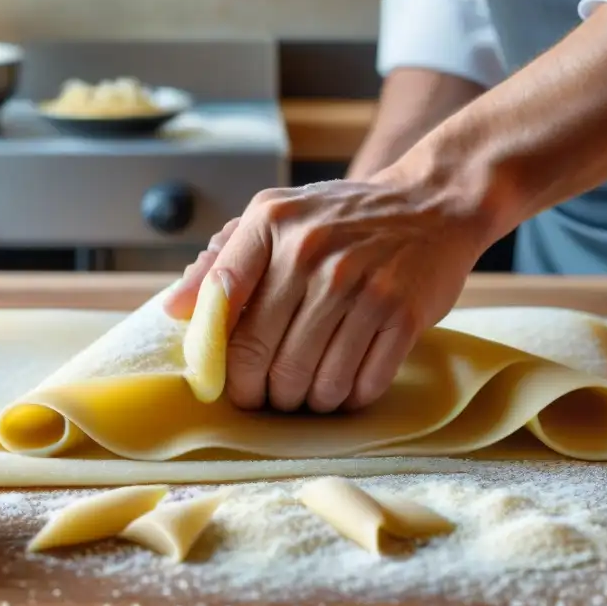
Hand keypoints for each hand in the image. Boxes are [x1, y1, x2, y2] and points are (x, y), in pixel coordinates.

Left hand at [164, 172, 489, 412]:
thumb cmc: (341, 219)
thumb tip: (174, 310)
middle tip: (267, 396)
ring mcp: (362, 286)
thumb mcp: (276, 218)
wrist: (432, 204)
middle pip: (264, 359)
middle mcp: (314, 253)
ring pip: (314, 382)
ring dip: (306, 401)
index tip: (227, 378)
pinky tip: (347, 385)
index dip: (219, 357)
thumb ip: (223, 261)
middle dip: (260, 393)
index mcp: (273, 225)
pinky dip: (350, 398)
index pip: (223, 306)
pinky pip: (362, 385)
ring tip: (308, 392)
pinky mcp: (402, 315)